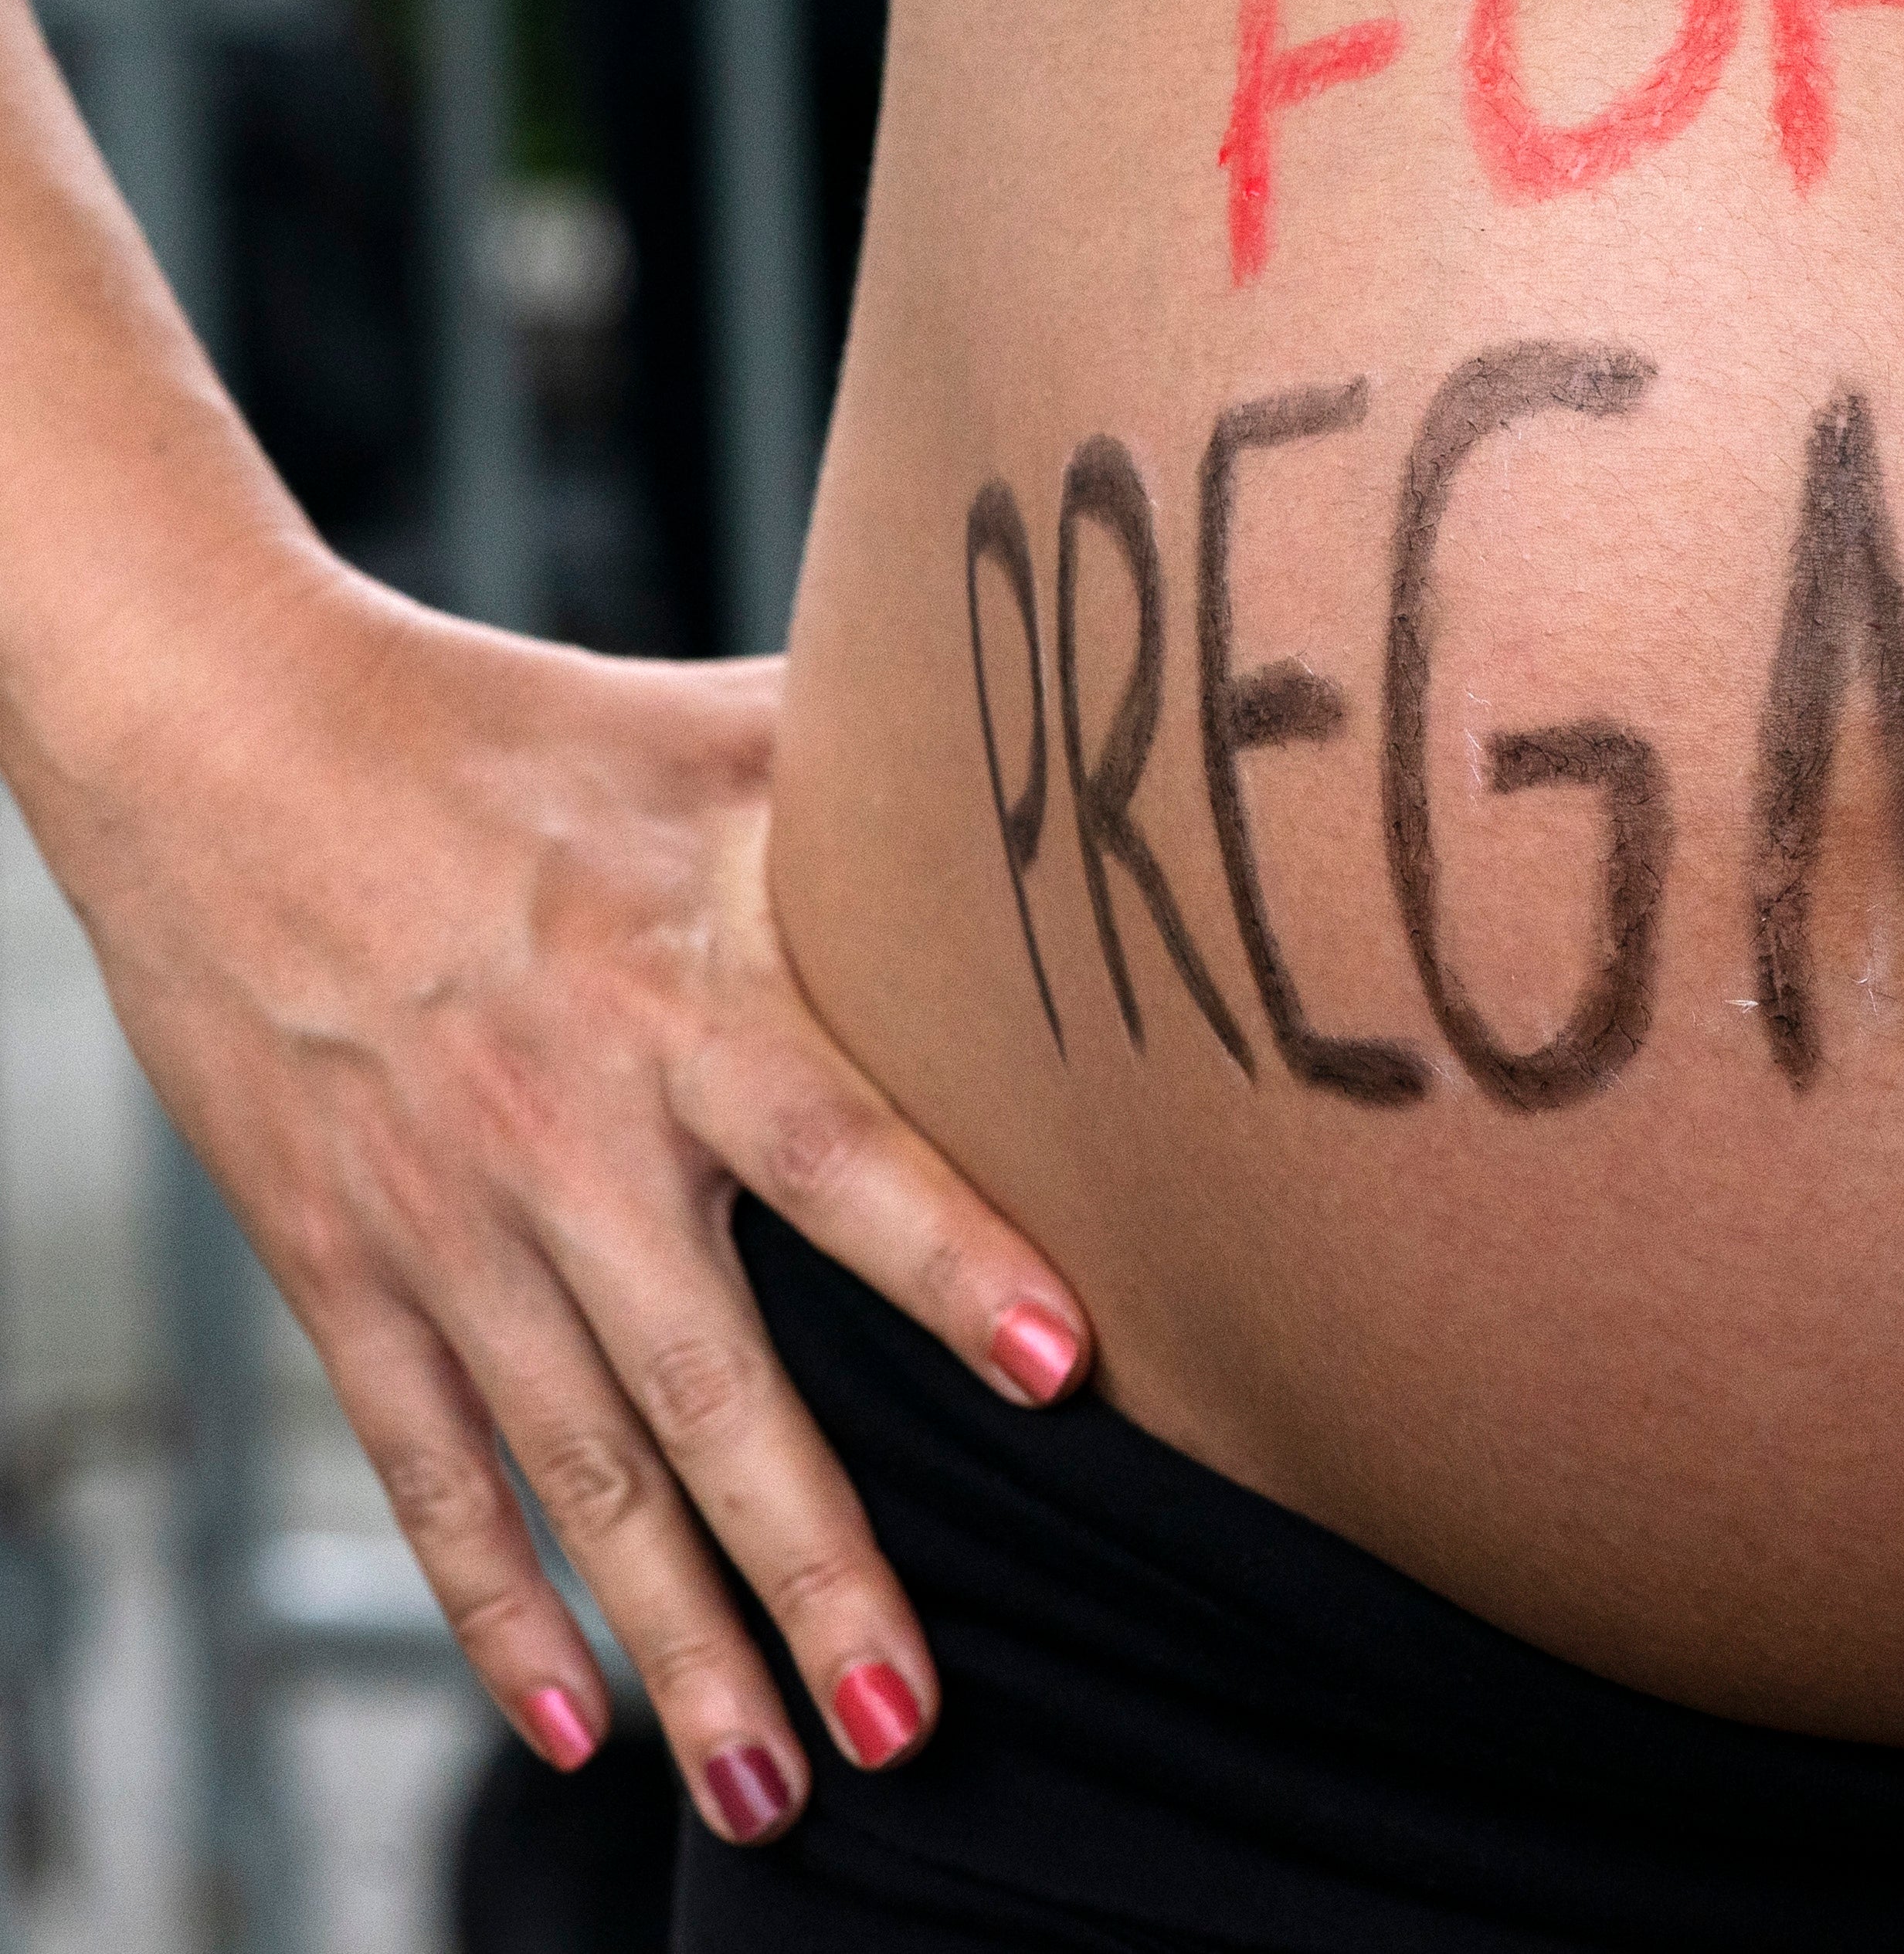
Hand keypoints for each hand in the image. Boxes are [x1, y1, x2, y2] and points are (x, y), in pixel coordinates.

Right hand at [11, 553, 1089, 1845]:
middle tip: (908, 1719)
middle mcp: (562, 1138)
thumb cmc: (503, 733)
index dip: (951, 1255)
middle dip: (814, 1568)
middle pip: (711, 1387)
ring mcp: (442, 1224)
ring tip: (770, 1790)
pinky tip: (575, 1720)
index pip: (839, 1147)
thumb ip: (883, 773)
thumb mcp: (708, 735)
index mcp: (673, 999)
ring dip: (679, 1640)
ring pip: (579, 1474)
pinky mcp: (342, 1266)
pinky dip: (496, 1606)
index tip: (1064, 1368)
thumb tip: (1066, 741)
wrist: (216, 741)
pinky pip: (426, 1471)